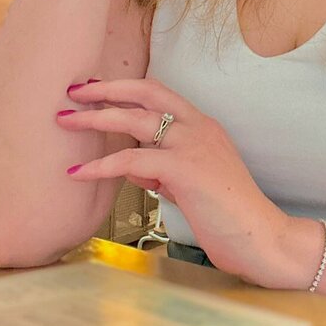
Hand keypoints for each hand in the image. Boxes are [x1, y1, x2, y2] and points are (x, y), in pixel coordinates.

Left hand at [56, 78, 295, 286]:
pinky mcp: (184, 168)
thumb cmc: (229, 217)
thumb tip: (133, 166)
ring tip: (64, 122)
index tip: (96, 89)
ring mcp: (192, 144)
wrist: (261, 238)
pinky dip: (101, 165)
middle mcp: (198, 127)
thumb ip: (165, 170)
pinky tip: (79, 174)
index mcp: (203, 126)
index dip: (126, 87)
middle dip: (106, 88)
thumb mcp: (192, 185)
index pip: (160, 93)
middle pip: (146, 92)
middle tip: (73, 91)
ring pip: (135, 119)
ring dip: (95, 118)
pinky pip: (132, 159)